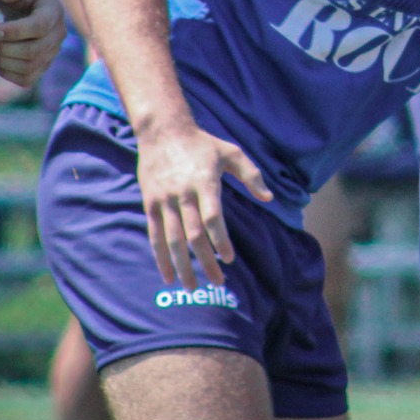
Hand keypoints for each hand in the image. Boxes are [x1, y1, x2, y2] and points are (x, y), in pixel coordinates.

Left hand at [0, 0, 66, 89]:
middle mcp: (58, 35)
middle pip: (33, 51)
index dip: (16, 32)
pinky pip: (25, 79)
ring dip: (0, 60)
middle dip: (3, 48)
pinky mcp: (41, 67)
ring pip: (28, 68)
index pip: (40, 27)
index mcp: (54, 11)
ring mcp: (51, 54)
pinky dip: (4, 71)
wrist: (28, 6)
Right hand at [137, 120, 273, 289]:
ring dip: (182, 266)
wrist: (162, 130)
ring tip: (191, 288)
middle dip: (205, 261)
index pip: (212, 218)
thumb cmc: (202, 144)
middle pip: (193, 234)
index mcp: (204, 182)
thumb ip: (251, 175)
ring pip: (172, 240)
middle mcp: (182, 193)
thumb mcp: (231, 152)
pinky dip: (161, 257)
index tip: (229, 259)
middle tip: (218, 283)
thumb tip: (268, 199)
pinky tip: (169, 276)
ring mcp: (164, 200)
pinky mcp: (150, 204)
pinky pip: (155, 235)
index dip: (220, 241)